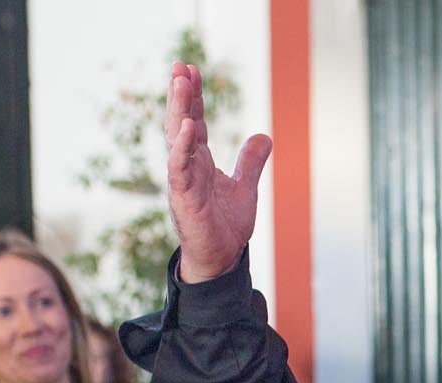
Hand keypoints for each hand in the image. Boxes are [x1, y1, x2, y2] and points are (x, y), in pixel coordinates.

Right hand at [165, 62, 272, 282]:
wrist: (222, 259)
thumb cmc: (227, 226)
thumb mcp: (245, 187)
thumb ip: (250, 162)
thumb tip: (264, 136)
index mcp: (200, 161)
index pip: (195, 120)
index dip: (194, 96)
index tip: (191, 70)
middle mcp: (189, 165)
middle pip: (182, 122)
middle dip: (180, 94)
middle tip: (179, 65)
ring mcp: (184, 179)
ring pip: (177, 138)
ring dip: (178, 109)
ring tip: (179, 82)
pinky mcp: (184, 197)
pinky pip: (180, 167)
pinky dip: (183, 146)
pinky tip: (188, 126)